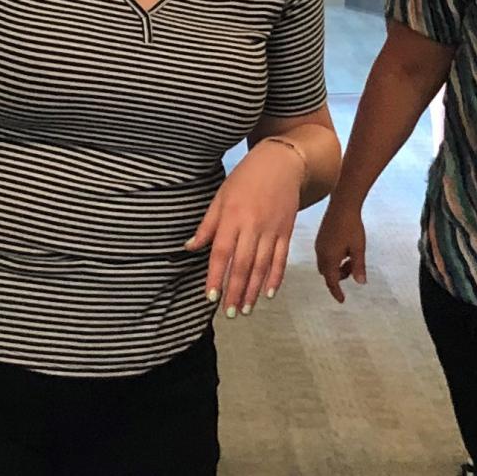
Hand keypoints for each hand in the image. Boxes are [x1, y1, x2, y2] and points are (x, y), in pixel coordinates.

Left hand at [191, 139, 301, 313]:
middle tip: (228, 313)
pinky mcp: (286, 231)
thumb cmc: (246, 178)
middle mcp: (252, 225)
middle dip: (235, 291)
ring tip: (245, 309)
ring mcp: (272, 229)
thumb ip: (207, 225)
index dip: (216, 276)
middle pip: (243, 264)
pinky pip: (281, 258)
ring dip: (253, 290)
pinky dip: (276, 277)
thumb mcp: (220, 197)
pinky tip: (269, 293)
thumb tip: (189, 247)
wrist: (282, 162)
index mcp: (232, 216)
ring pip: (262, 266)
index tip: (210, 297)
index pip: (221, 252)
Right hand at [314, 198, 368, 301]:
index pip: (331, 281)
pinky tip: (344, 249)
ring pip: (325, 264)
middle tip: (352, 270)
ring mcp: (319, 245)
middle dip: (338, 276)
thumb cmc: (351, 227)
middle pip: (327, 273)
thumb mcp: (358, 249)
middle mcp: (320, 253)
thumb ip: (358, 267)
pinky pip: (324, 255)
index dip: (336, 292)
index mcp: (329, 258)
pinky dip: (333, 258)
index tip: (342, 300)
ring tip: (351, 257)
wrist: (343, 205)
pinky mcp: (320, 238)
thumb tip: (360, 283)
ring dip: (336, 266)